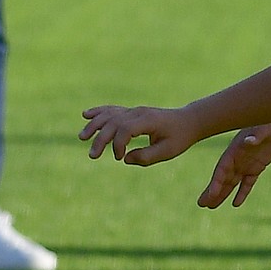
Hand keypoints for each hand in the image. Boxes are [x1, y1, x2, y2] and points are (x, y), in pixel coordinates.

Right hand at [79, 104, 199, 165]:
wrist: (188, 121)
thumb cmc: (180, 137)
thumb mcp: (168, 151)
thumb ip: (147, 156)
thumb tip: (126, 159)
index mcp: (148, 121)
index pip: (125, 129)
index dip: (118, 145)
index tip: (119, 158)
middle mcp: (138, 113)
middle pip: (113, 122)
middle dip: (100, 139)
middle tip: (92, 156)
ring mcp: (134, 111)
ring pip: (109, 115)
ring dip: (94, 125)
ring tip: (82, 137)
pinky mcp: (132, 112)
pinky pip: (112, 110)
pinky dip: (99, 112)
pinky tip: (86, 115)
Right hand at [198, 119, 270, 207]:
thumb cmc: (270, 122)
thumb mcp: (263, 127)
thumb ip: (255, 135)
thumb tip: (248, 141)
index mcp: (234, 150)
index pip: (222, 170)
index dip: (216, 182)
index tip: (210, 194)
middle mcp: (237, 159)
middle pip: (222, 178)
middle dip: (212, 191)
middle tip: (201, 204)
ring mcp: (246, 164)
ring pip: (232, 183)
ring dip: (222, 194)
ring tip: (211, 206)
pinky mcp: (257, 167)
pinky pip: (247, 183)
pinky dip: (242, 193)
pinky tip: (236, 204)